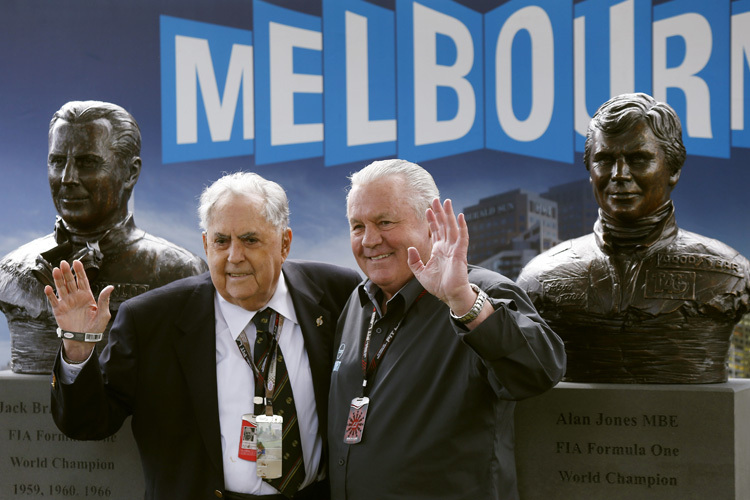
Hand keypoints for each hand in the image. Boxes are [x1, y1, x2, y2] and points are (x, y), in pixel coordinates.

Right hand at [44, 260, 112, 360]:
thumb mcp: (103, 313)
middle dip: (67, 272)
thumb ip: (104, 299)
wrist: (84, 340)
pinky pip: (53, 300)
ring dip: (58, 279)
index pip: (82, 280)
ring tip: (56, 270)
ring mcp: (67, 302)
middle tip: (63, 263)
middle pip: (70, 281)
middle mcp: (76, 297)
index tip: (76, 262)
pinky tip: (48, 287)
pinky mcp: (58, 310)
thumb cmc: (95, 328)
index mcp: (87, 296)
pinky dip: (50, 294)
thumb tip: (110, 287)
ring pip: (61, 287)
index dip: (80, 271)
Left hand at [407, 198, 475, 312]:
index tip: (427, 209)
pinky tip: (460, 216)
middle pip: (444, 225)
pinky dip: (462, 226)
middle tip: (436, 199)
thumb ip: (414, 261)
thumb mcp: (420, 273)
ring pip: (452, 227)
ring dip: (449, 214)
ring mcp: (455, 249)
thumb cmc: (438, 286)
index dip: (432, 220)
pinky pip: (463, 237)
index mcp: (438, 250)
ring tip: (446, 202)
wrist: (450, 296)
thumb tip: (410, 248)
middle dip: (440, 212)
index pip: (435, 231)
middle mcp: (447, 247)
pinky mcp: (460, 253)